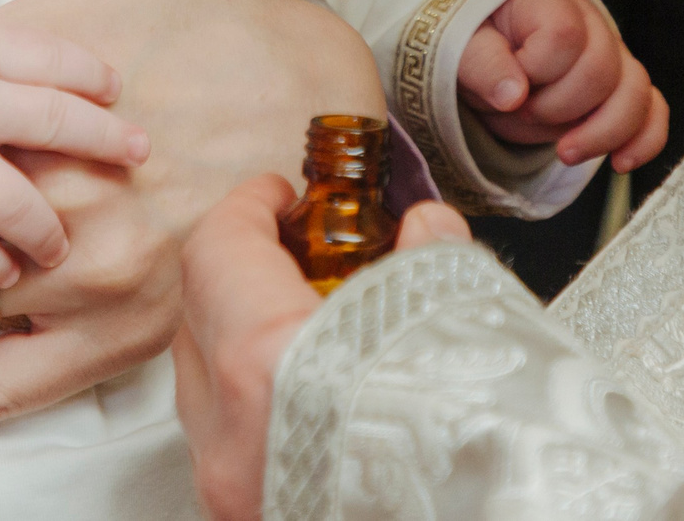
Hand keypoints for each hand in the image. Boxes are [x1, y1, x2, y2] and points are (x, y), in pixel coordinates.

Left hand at [172, 178, 472, 520]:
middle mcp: (233, 436)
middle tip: (302, 246)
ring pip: (206, 388)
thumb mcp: (468, 331)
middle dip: (243, 268)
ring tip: (318, 320)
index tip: (281, 193)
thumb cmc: (485, 462)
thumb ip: (430, 264)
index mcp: (269, 365)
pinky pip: (230, 445)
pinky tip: (322, 394)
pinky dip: (258, 403)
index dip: (248, 206)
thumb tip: (426, 229)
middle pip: (197, 316)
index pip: (217, 251)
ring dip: (245, 338)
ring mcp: (235, 492)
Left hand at [457, 0, 667, 168]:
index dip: (536, 70)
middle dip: (560, 108)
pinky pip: (652, 110)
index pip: (564, 35)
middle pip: (603, 70)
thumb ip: (482, 63)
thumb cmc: (473, 41)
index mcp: (547, 2)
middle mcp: (591, 23)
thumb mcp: (457, 45)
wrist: (484, 48)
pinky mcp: (622, 87)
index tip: (506, 84)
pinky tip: (620, 162)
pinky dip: (644, 139)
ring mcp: (612, 56)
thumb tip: (512, 95)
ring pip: (636, 93)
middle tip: (523, 113)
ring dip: (602, 132)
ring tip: (565, 152)